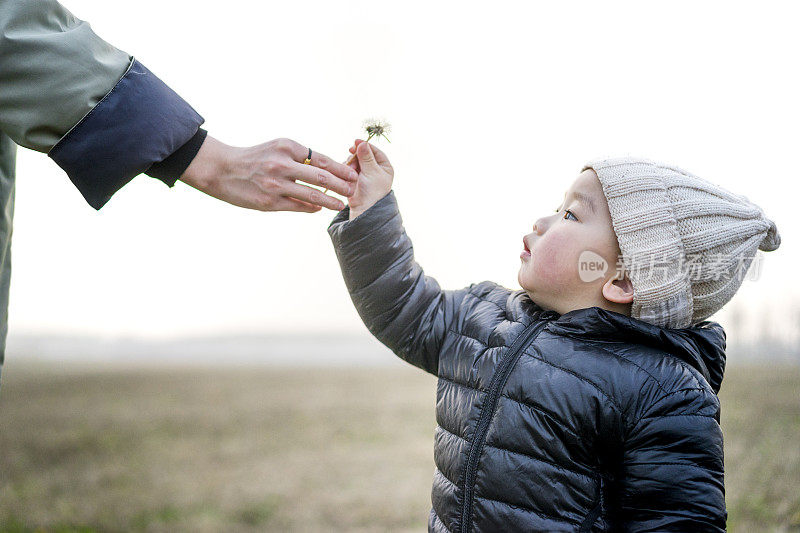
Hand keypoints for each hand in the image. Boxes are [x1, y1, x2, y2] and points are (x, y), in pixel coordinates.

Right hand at [179, 135, 357, 211]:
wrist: (222, 169)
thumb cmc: (254, 157)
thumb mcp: (277, 147)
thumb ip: (300, 157)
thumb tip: (325, 170)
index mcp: (287, 147)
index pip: (322, 159)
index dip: (341, 169)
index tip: (353, 175)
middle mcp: (282, 164)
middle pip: (322, 177)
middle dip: (341, 185)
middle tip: (353, 190)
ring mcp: (276, 185)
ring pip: (312, 195)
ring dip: (330, 201)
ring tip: (341, 204)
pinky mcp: (269, 202)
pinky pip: (297, 207)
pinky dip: (311, 208)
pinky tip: (319, 209)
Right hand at [345, 139, 393, 219]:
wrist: (363, 209)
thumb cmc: (372, 192)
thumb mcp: (372, 172)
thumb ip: (367, 157)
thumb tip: (363, 143)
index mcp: (384, 167)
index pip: (375, 151)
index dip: (365, 146)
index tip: (356, 142)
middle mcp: (375, 169)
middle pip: (363, 154)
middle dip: (356, 155)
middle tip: (350, 156)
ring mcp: (365, 174)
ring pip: (355, 161)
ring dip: (351, 163)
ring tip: (350, 170)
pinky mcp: (355, 178)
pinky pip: (349, 168)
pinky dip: (347, 168)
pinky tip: (346, 172)